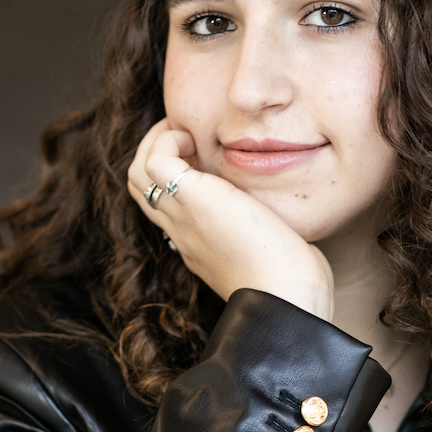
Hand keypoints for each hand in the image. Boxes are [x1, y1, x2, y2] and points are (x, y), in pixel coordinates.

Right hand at [127, 120, 334, 321]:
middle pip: (141, 188)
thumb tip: (288, 223)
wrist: (286, 298)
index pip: (168, 207)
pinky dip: (167, 141)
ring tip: (188, 134)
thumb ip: (271, 235)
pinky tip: (196, 140)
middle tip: (188, 135)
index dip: (176, 174)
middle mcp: (184, 232)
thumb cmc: (293, 283)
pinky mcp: (192, 200)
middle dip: (156, 152)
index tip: (202, 155)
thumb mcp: (275, 251)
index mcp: (200, 246)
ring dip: (156, 143)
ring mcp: (183, 218)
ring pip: (137, 174)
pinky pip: (155, 162)